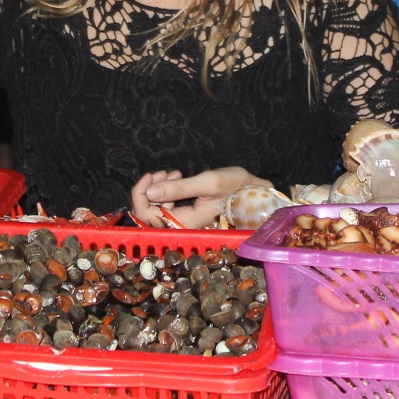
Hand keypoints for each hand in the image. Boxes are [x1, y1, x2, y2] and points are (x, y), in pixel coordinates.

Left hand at [130, 167, 269, 228]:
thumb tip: (149, 192)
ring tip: (174, 172)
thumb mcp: (209, 183)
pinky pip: (168, 205)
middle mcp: (182, 226)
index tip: (150, 176)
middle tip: (163, 172)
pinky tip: (178, 177)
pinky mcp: (188, 214)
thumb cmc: (239, 188)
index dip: (141, 196)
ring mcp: (184, 221)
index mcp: (186, 223)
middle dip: (149, 189)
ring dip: (160, 188)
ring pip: (158, 208)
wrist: (258, 193)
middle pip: (149, 214)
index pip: (148, 217)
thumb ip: (179, 188)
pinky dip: (169, 190)